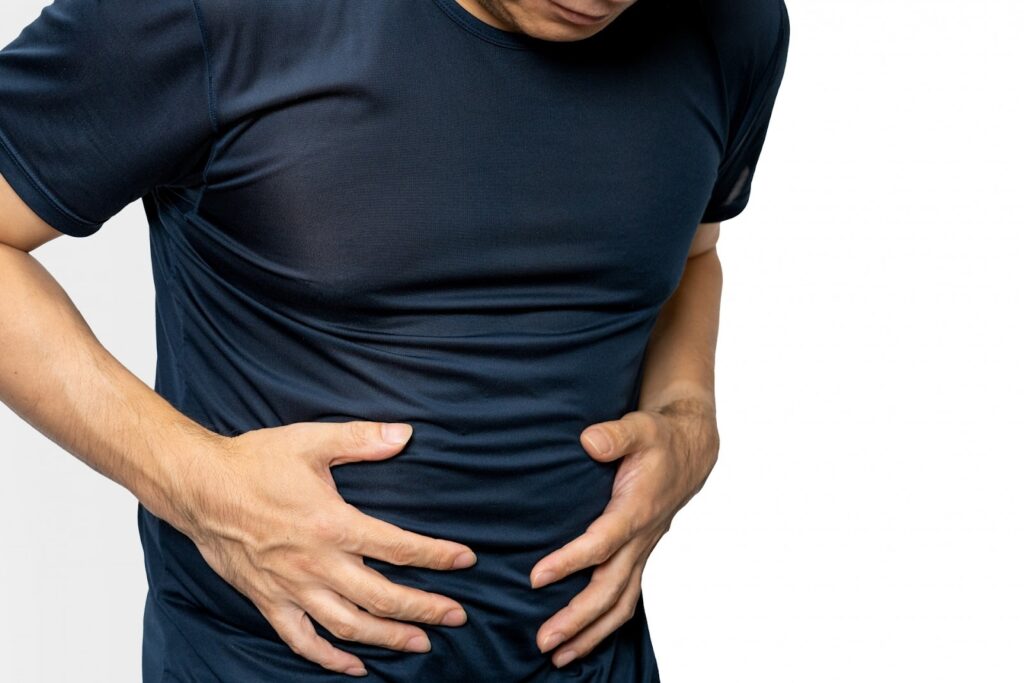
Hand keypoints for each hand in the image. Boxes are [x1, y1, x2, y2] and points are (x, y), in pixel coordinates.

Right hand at [168, 420, 477, 676]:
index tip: (465, 560)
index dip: (437, 556)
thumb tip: (405, 434)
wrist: (199, 487)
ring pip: (349, 626)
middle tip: (457, 616)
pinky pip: (302, 641)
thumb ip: (362, 440)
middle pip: (383, 597)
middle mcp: (316, 564)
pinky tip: (354, 667)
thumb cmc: (254, 462)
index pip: (399, 548)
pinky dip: (329, 660)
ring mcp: (292, 588)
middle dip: (425, 608)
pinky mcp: (269, 601)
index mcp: (333, 525)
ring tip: (421, 643)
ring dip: (389, 638)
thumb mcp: (311, 441)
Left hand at [529, 396, 719, 667]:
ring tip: (559, 655)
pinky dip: (604, 624)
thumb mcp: (640, 427)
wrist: (689, 452)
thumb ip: (615, 434)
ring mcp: (641, 552)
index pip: (601, 544)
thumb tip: (590, 441)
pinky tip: (581, 638)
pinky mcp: (638, 556)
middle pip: (610, 590)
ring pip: (620, 604)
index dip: (570, 562)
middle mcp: (640, 539)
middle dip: (578, 619)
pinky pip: (624, 598)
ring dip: (591, 633)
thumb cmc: (659, 440)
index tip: (536, 577)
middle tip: (543, 640)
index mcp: (636, 510)